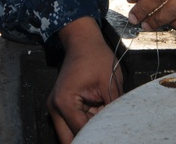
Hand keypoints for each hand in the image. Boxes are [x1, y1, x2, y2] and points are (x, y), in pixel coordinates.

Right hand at [47, 17, 123, 142]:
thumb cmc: (95, 57)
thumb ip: (113, 109)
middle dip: (90, 138)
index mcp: (64, 102)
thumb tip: (120, 127)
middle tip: (107, 133)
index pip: (82, 132)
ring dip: (88, 129)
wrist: (83, 41)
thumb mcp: (109, 84)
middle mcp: (55, 109)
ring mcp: (56, 108)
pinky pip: (74, 123)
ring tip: (102, 115)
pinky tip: (98, 111)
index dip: (100, 135)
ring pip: (72, 133)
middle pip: (70, 140)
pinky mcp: (62, 107)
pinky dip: (87, 122)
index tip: (114, 133)